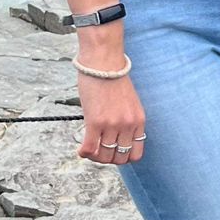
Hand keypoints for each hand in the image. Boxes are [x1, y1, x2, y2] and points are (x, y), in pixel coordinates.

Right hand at [63, 0, 144, 165]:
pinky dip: (84, 153)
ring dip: (95, 157)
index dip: (122, 156)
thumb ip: (126, 120)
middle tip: (98, 151)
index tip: (112, 150)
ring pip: (104, 156)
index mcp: (139, 121)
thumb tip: (116, 136)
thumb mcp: (129, 102)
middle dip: (108, 158)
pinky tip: (80, 149)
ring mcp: (112, 124)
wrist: (103, 61)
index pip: (136, 153)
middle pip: (120, 158)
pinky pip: (90, 148)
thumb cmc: (113, 78)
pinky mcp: (95, 121)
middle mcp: (128, 125)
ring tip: (88, 149)